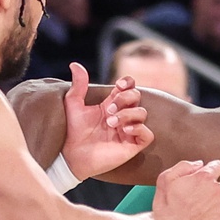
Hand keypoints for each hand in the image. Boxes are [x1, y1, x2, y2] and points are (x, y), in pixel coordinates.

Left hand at [60, 62, 151, 180]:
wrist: (71, 155)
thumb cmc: (72, 131)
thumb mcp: (74, 104)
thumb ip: (78, 84)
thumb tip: (75, 64)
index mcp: (111, 104)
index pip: (129, 86)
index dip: (127, 82)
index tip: (118, 85)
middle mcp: (122, 115)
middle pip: (136, 96)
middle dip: (125, 98)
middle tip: (108, 110)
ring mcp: (128, 131)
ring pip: (142, 113)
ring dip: (128, 114)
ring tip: (111, 123)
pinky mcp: (132, 146)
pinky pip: (148, 134)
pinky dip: (139, 128)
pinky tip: (124, 129)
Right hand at [151, 159, 219, 219]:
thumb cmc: (165, 207)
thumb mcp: (166, 178)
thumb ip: (185, 166)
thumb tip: (199, 164)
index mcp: (204, 177)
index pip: (217, 166)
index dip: (209, 172)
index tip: (204, 181)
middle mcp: (217, 189)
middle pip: (219, 186)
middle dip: (209, 192)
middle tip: (195, 202)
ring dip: (217, 205)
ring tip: (202, 214)